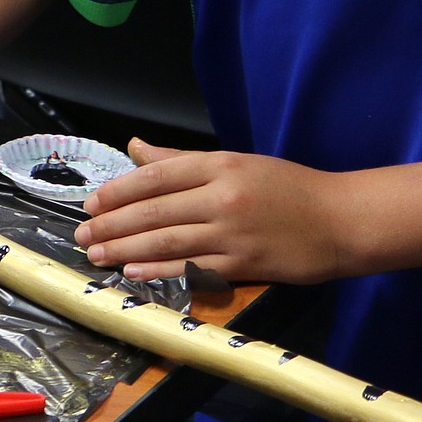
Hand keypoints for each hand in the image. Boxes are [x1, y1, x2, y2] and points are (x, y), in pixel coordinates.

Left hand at [74, 138, 344, 284]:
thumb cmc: (288, 188)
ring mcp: (233, 231)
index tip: (92, 202)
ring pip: (168, 241)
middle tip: (81, 233)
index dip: (119, 190)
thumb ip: (183, 160)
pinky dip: (160, 271)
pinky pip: (193, 268)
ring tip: (97, 255)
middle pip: (155, 210)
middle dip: (113, 223)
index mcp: (221, 164)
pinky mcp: (245, 263)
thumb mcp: (237, 162)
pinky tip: (134, 273)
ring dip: (126, 250)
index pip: (157, 175)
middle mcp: (223, 195)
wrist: (340, 219)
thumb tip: (136, 148)